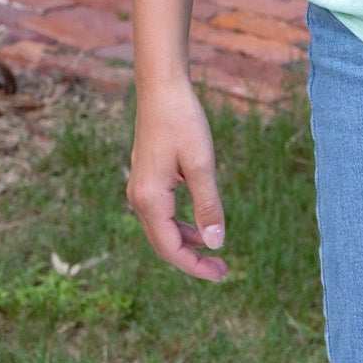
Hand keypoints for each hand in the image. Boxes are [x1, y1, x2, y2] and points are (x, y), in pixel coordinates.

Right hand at [125, 79, 227, 281]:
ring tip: (214, 251)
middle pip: (164, 244)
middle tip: (223, 270)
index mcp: (150, 200)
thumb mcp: (201, 164)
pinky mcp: (146, 179)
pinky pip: (162, 214)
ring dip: (187, 243)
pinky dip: (180, 224)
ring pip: (162, 229)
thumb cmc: (183, 121)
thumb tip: (215, 244)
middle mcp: (139, 199)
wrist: (161, 87)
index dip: (196, 267)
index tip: (222, 274)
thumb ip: (208, 205)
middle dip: (192, 260)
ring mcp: (140, 189)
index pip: (171, 249)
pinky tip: (199, 223)